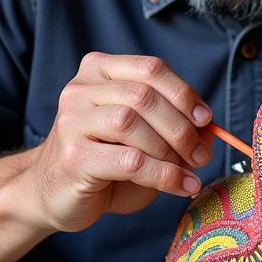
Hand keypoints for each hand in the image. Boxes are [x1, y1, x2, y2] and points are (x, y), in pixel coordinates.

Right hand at [25, 53, 213, 232]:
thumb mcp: (142, 137)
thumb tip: (210, 132)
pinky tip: (180, 185)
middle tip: (199, 154)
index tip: (206, 119)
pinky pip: (129, 160)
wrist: (51, 193)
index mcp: (98, 71)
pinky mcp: (73, 156)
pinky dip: (164, 174)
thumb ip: (174, 128)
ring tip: (188, 170)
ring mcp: (72, 121)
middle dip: (181, 126)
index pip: (150, 68)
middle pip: (144, 95)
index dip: (184, 93)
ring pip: (132, 123)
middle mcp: (81, 89)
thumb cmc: (103, 162)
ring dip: (170, 150)